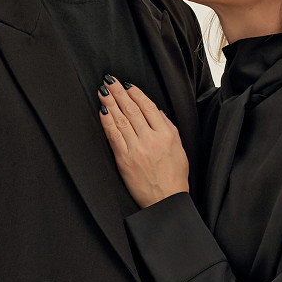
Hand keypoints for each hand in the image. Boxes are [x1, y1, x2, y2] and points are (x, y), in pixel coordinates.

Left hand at [97, 76, 189, 208]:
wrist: (165, 200)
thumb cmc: (174, 176)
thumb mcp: (179, 148)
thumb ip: (168, 127)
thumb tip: (157, 110)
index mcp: (166, 135)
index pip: (148, 107)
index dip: (136, 94)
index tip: (126, 85)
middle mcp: (152, 139)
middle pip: (132, 110)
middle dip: (119, 93)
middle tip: (109, 81)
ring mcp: (137, 149)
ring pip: (121, 120)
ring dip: (111, 103)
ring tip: (103, 91)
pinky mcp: (124, 160)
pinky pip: (114, 136)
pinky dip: (107, 121)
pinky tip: (102, 111)